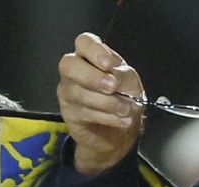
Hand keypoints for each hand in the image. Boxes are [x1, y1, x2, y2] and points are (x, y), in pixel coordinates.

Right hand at [57, 33, 143, 175]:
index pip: (84, 42)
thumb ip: (123, 76)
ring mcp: (67, 92)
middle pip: (69, 65)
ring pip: (78, 92)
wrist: (119, 133)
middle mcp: (73, 70)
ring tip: (126, 109)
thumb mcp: (131, 84)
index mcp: (91, 56)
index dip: (94, 51)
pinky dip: (107, 117)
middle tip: (112, 87)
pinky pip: (84, 113)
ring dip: (107, 102)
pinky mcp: (68, 114)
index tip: (108, 64)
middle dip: (92, 76)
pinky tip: (121, 120)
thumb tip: (113, 77)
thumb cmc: (123, 99)